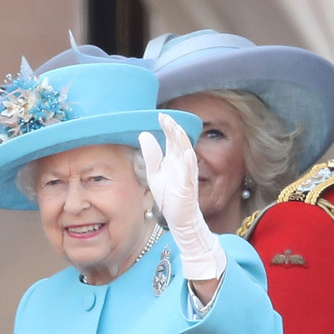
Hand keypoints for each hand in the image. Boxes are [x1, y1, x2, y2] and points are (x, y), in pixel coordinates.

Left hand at [138, 113, 225, 280]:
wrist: (178, 218)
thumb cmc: (168, 195)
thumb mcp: (154, 173)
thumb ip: (151, 155)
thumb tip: (143, 134)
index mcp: (173, 160)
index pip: (171, 139)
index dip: (167, 127)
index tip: (160, 115)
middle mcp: (182, 165)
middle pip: (180, 143)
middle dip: (174, 130)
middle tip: (166, 118)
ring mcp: (186, 176)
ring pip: (187, 155)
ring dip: (183, 142)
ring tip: (177, 130)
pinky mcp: (188, 188)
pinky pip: (189, 175)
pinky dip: (188, 164)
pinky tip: (186, 154)